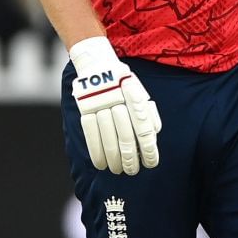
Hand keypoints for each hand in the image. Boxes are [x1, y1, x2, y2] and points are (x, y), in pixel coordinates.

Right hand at [69, 36, 160, 175]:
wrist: (99, 66)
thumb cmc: (126, 86)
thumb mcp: (142, 96)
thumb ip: (148, 116)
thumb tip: (152, 139)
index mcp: (136, 100)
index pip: (145, 131)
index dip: (148, 150)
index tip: (151, 164)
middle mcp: (119, 103)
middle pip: (126, 138)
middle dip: (130, 159)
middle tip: (132, 171)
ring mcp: (100, 106)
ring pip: (107, 139)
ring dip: (113, 159)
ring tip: (117, 170)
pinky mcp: (84, 109)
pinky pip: (90, 135)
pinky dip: (95, 152)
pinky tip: (100, 164)